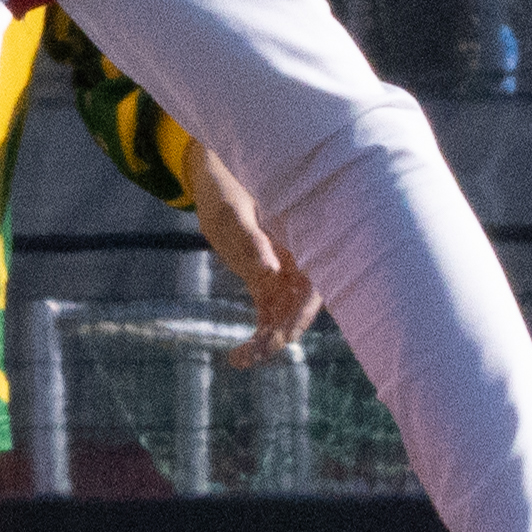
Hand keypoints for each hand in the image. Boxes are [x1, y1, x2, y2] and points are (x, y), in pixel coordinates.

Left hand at [182, 148, 317, 363]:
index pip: (313, 287)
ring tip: (239, 360)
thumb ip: (252, 239)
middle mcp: (303, 259)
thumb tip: (267, 273)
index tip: (280, 337)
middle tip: (251, 356)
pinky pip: (270, 310)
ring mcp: (287, 270)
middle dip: (280, 335)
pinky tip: (239, 356)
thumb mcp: (234, 210)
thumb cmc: (231, 183)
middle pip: (301, 307)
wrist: (218, 172)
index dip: (301, 315)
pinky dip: (259, 331)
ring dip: (267, 340)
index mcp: (307, 240)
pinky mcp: (268, 277)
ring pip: (286, 314)